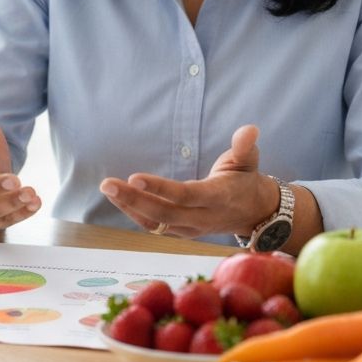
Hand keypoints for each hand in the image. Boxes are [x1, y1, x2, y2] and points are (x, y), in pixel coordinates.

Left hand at [98, 125, 279, 237]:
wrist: (254, 213)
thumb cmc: (246, 180)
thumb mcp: (249, 161)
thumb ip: (246, 146)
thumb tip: (249, 129)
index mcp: (218, 197)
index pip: (185, 196)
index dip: (160, 189)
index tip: (134, 177)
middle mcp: (202, 217)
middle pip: (164, 213)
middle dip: (133, 199)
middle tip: (107, 184)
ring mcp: (191, 228)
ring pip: (155, 223)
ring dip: (129, 207)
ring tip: (108, 188)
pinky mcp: (181, 232)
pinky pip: (154, 227)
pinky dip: (134, 214)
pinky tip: (118, 199)